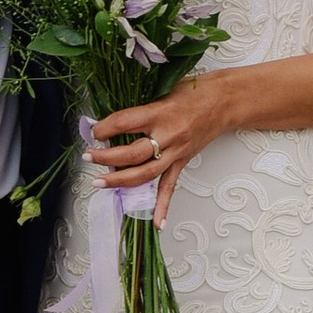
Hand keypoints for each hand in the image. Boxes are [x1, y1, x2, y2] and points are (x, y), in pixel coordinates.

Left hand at [84, 80, 234, 223]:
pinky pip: (170, 187)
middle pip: (132, 153)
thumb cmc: (195, 92)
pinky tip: (156, 223)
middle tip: (88, 157)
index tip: (93, 131)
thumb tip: (111, 120)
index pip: (124, 123)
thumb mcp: (163, 90)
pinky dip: (163, 206)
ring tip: (99, 182)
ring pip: (145, 173)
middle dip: (105, 157)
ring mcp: (176, 152)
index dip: (104, 129)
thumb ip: (139, 106)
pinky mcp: (182, 162)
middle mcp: (168, 135)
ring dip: (120, 180)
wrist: (225, 102)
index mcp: (160, 112)